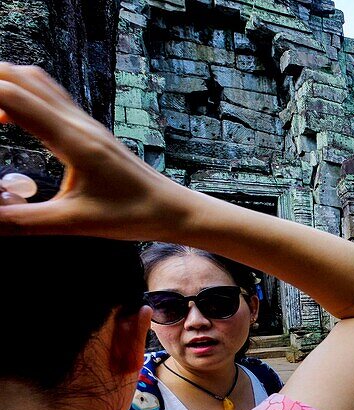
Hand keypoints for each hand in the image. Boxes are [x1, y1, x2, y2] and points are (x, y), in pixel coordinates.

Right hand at [0, 64, 198, 240]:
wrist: (174, 209)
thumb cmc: (133, 216)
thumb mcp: (74, 224)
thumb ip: (24, 222)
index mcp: (72, 141)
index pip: (11, 99)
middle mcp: (78, 123)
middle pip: (20, 77)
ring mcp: (85, 122)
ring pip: (36, 81)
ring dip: (2, 82)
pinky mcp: (90, 128)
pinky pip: (49, 96)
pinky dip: (20, 94)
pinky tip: (6, 118)